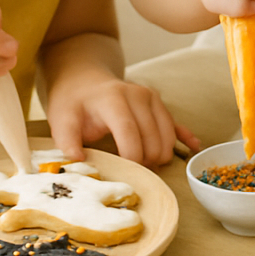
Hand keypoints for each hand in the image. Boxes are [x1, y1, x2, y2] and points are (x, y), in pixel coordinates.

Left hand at [45, 73, 198, 166]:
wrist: (85, 81)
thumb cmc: (74, 103)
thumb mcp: (61, 118)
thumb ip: (67, 139)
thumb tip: (78, 160)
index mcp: (114, 99)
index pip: (129, 131)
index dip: (131, 157)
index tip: (127, 173)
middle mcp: (138, 95)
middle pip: (152, 138)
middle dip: (145, 162)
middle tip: (133, 174)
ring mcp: (152, 99)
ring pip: (167, 136)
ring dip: (159, 156)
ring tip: (143, 167)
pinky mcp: (160, 105)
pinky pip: (176, 124)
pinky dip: (184, 137)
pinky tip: (193, 147)